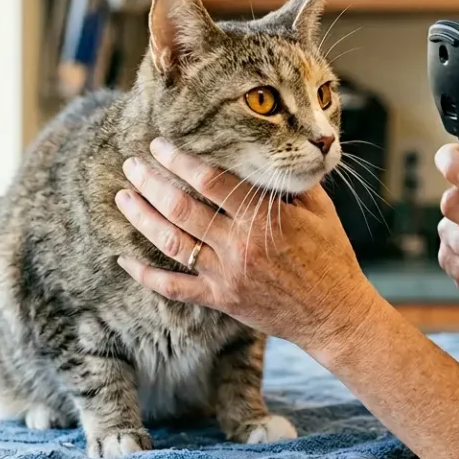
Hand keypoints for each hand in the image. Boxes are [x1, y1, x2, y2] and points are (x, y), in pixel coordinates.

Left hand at [113, 138, 381, 350]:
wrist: (334, 313)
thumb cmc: (331, 257)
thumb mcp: (320, 210)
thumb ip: (293, 181)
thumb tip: (278, 149)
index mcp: (261, 218)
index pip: (210, 181)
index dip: (181, 160)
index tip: (161, 145)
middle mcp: (238, 245)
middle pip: (181, 207)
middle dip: (152, 182)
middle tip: (132, 164)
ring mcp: (226, 275)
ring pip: (172, 242)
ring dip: (143, 218)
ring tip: (124, 197)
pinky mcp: (221, 300)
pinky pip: (174, 288)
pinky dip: (146, 275)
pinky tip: (125, 260)